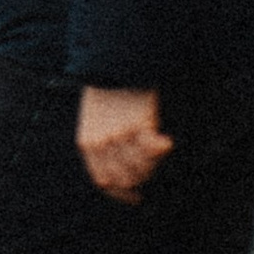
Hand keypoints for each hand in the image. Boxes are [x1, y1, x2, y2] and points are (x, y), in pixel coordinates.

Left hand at [77, 84, 170, 206]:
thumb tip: (120, 164)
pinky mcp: (138, 124)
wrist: (114, 58)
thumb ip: (102, 141)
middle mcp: (102, 144)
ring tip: (160, 152)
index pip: (104, 181)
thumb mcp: (94, 117)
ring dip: (154, 164)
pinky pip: (153, 151)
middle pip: (125, 179)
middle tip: (154, 168)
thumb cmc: (108, 85)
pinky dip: (162, 149)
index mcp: (87, 143)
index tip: (137, 195)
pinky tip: (166, 141)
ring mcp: (120, 136)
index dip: (122, 193)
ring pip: (141, 169)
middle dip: (142, 179)